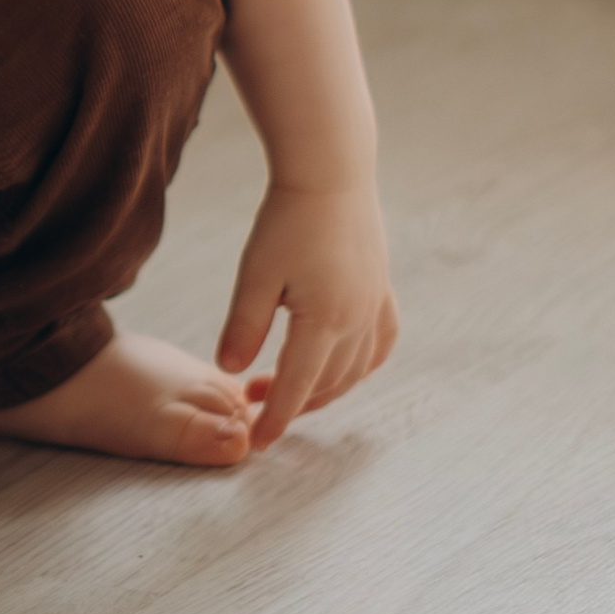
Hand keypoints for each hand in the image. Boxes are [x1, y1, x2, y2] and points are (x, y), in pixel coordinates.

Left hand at [217, 182, 398, 449]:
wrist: (331, 172)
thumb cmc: (287, 218)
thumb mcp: (255, 273)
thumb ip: (244, 325)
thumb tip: (231, 371)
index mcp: (326, 321)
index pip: (297, 386)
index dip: (277, 418)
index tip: (258, 441)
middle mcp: (358, 320)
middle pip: (327, 383)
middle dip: (295, 403)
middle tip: (256, 404)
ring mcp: (376, 305)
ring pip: (355, 369)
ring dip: (324, 388)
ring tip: (287, 388)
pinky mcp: (382, 289)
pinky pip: (380, 343)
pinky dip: (362, 365)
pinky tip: (344, 368)